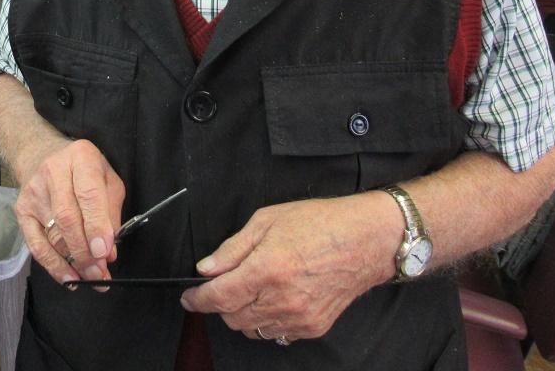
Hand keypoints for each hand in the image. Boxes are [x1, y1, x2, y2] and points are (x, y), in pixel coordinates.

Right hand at [13, 138, 125, 286]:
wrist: (42, 155)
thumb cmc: (82, 170)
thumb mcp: (107, 180)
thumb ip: (111, 214)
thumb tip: (108, 251)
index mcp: (81, 157)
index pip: (89, 195)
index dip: (97, 227)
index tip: (105, 252)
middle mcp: (53, 172)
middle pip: (67, 218)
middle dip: (85, 252)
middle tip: (100, 272)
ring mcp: (34, 192)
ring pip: (53, 236)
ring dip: (74, 263)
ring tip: (91, 278)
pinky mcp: (22, 210)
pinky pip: (37, 245)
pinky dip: (54, 266)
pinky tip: (68, 278)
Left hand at [179, 192, 397, 342]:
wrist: (365, 240)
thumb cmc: (319, 223)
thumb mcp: (266, 220)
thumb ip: (232, 248)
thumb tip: (207, 268)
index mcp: (266, 270)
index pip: (218, 297)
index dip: (197, 299)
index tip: (189, 297)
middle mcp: (281, 299)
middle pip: (231, 317)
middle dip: (221, 302)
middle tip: (226, 283)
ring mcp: (298, 317)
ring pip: (252, 329)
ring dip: (243, 314)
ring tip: (253, 289)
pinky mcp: (313, 327)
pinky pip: (276, 334)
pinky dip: (267, 321)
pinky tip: (273, 300)